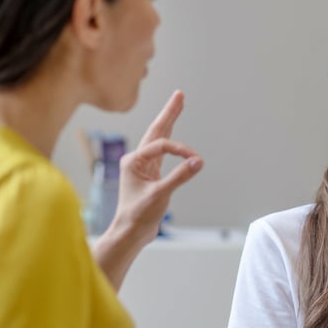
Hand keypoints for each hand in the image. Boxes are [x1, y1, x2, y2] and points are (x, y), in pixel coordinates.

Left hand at [111, 90, 202, 244]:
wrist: (130, 233)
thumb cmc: (138, 215)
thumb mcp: (160, 195)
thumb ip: (180, 176)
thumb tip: (198, 161)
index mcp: (133, 161)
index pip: (161, 146)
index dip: (180, 150)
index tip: (195, 160)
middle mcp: (136, 159)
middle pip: (156, 131)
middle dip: (169, 113)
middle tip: (179, 94)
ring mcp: (142, 166)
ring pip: (159, 139)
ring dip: (169, 122)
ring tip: (178, 104)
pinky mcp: (149, 174)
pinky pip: (162, 152)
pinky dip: (171, 141)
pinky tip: (173, 133)